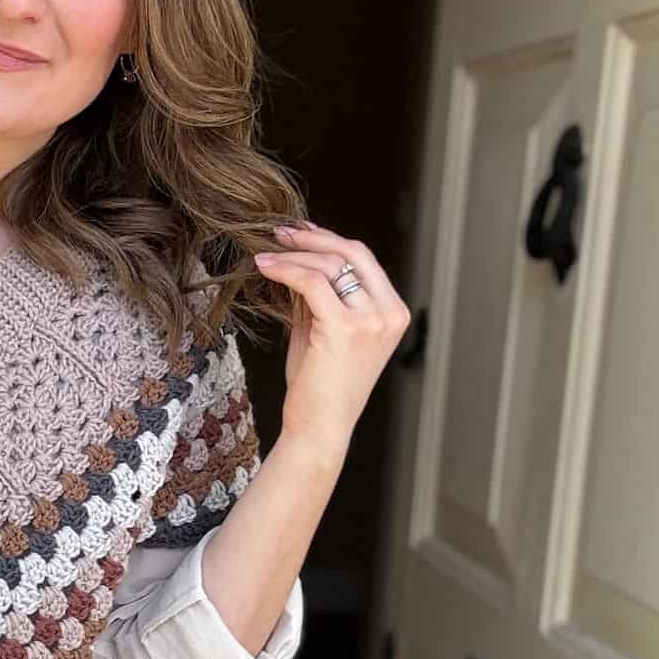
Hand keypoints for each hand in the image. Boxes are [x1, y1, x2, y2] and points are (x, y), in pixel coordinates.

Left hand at [254, 222, 410, 446]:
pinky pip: (313, 282)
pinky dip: (286, 270)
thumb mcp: (323, 329)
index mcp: (393, 313)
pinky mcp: (345, 328)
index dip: (330, 240)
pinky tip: (266, 267)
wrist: (318, 426)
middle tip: (279, 232)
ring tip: (265, 254)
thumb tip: (298, 258)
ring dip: (293, 255)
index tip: (300, 232)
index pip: (364, 259)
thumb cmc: (319, 385)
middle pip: (353, 253)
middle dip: (313, 238)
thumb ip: (319, 295)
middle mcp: (390, 314)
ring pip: (330, 265)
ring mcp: (372, 321)